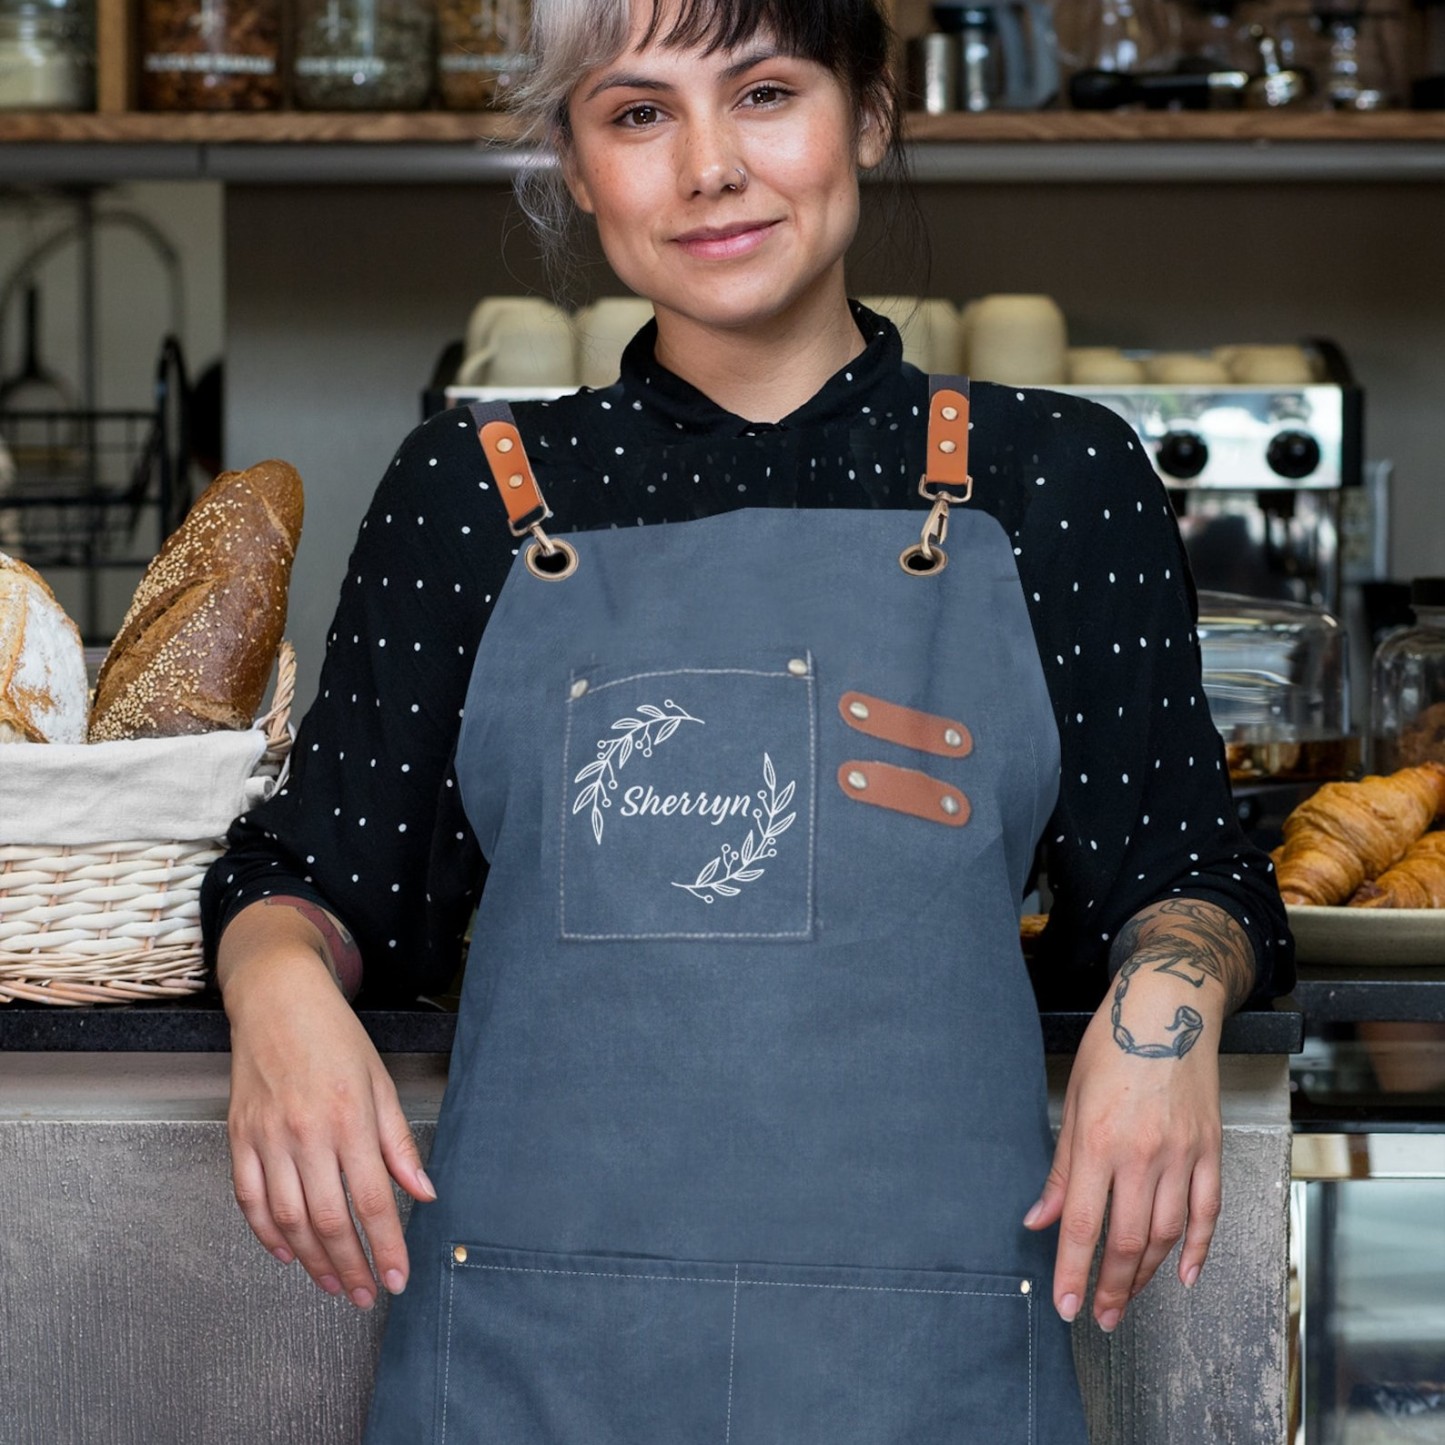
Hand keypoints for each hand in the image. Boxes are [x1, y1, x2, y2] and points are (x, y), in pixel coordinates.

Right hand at [223, 948, 435, 1308]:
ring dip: (312, 1260)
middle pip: (329, 1219)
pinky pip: (250, 1199)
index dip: (386, 1246)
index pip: (373, 1200)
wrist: (278, 1000)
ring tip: (333, 1284)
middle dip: (351, 1266)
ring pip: (289, 1219)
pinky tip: (288, 1253)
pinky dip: (267, 1234)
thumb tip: (423, 1193)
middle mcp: (307, 1133)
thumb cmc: (335, 1036)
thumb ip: (400, 1143)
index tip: (398, 1278)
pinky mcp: (240, 1138)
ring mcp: (268, 1138)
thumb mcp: (381, 1082)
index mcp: (350, 1119)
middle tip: (366, 1295)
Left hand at [1022, 964, 1224, 1331]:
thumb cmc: (1111, 1046)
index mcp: (1098, 1141)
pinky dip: (1199, 1249)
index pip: (1082, 1224)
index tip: (1066, 1307)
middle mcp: (1142, 1154)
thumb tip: (1038, 1219)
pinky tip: (1187, 1276)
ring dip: (1147, 1275)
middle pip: (1127, 1240)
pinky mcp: (1210, 1150)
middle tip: (1099, 1316)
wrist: (1169, 1009)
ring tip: (1127, 1298)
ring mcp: (1182, 1154)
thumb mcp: (1072, 1099)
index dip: (1073, 1272)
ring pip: (1167, 1235)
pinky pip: (1207, 1212)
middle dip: (1110, 1287)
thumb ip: (1059, 1167)